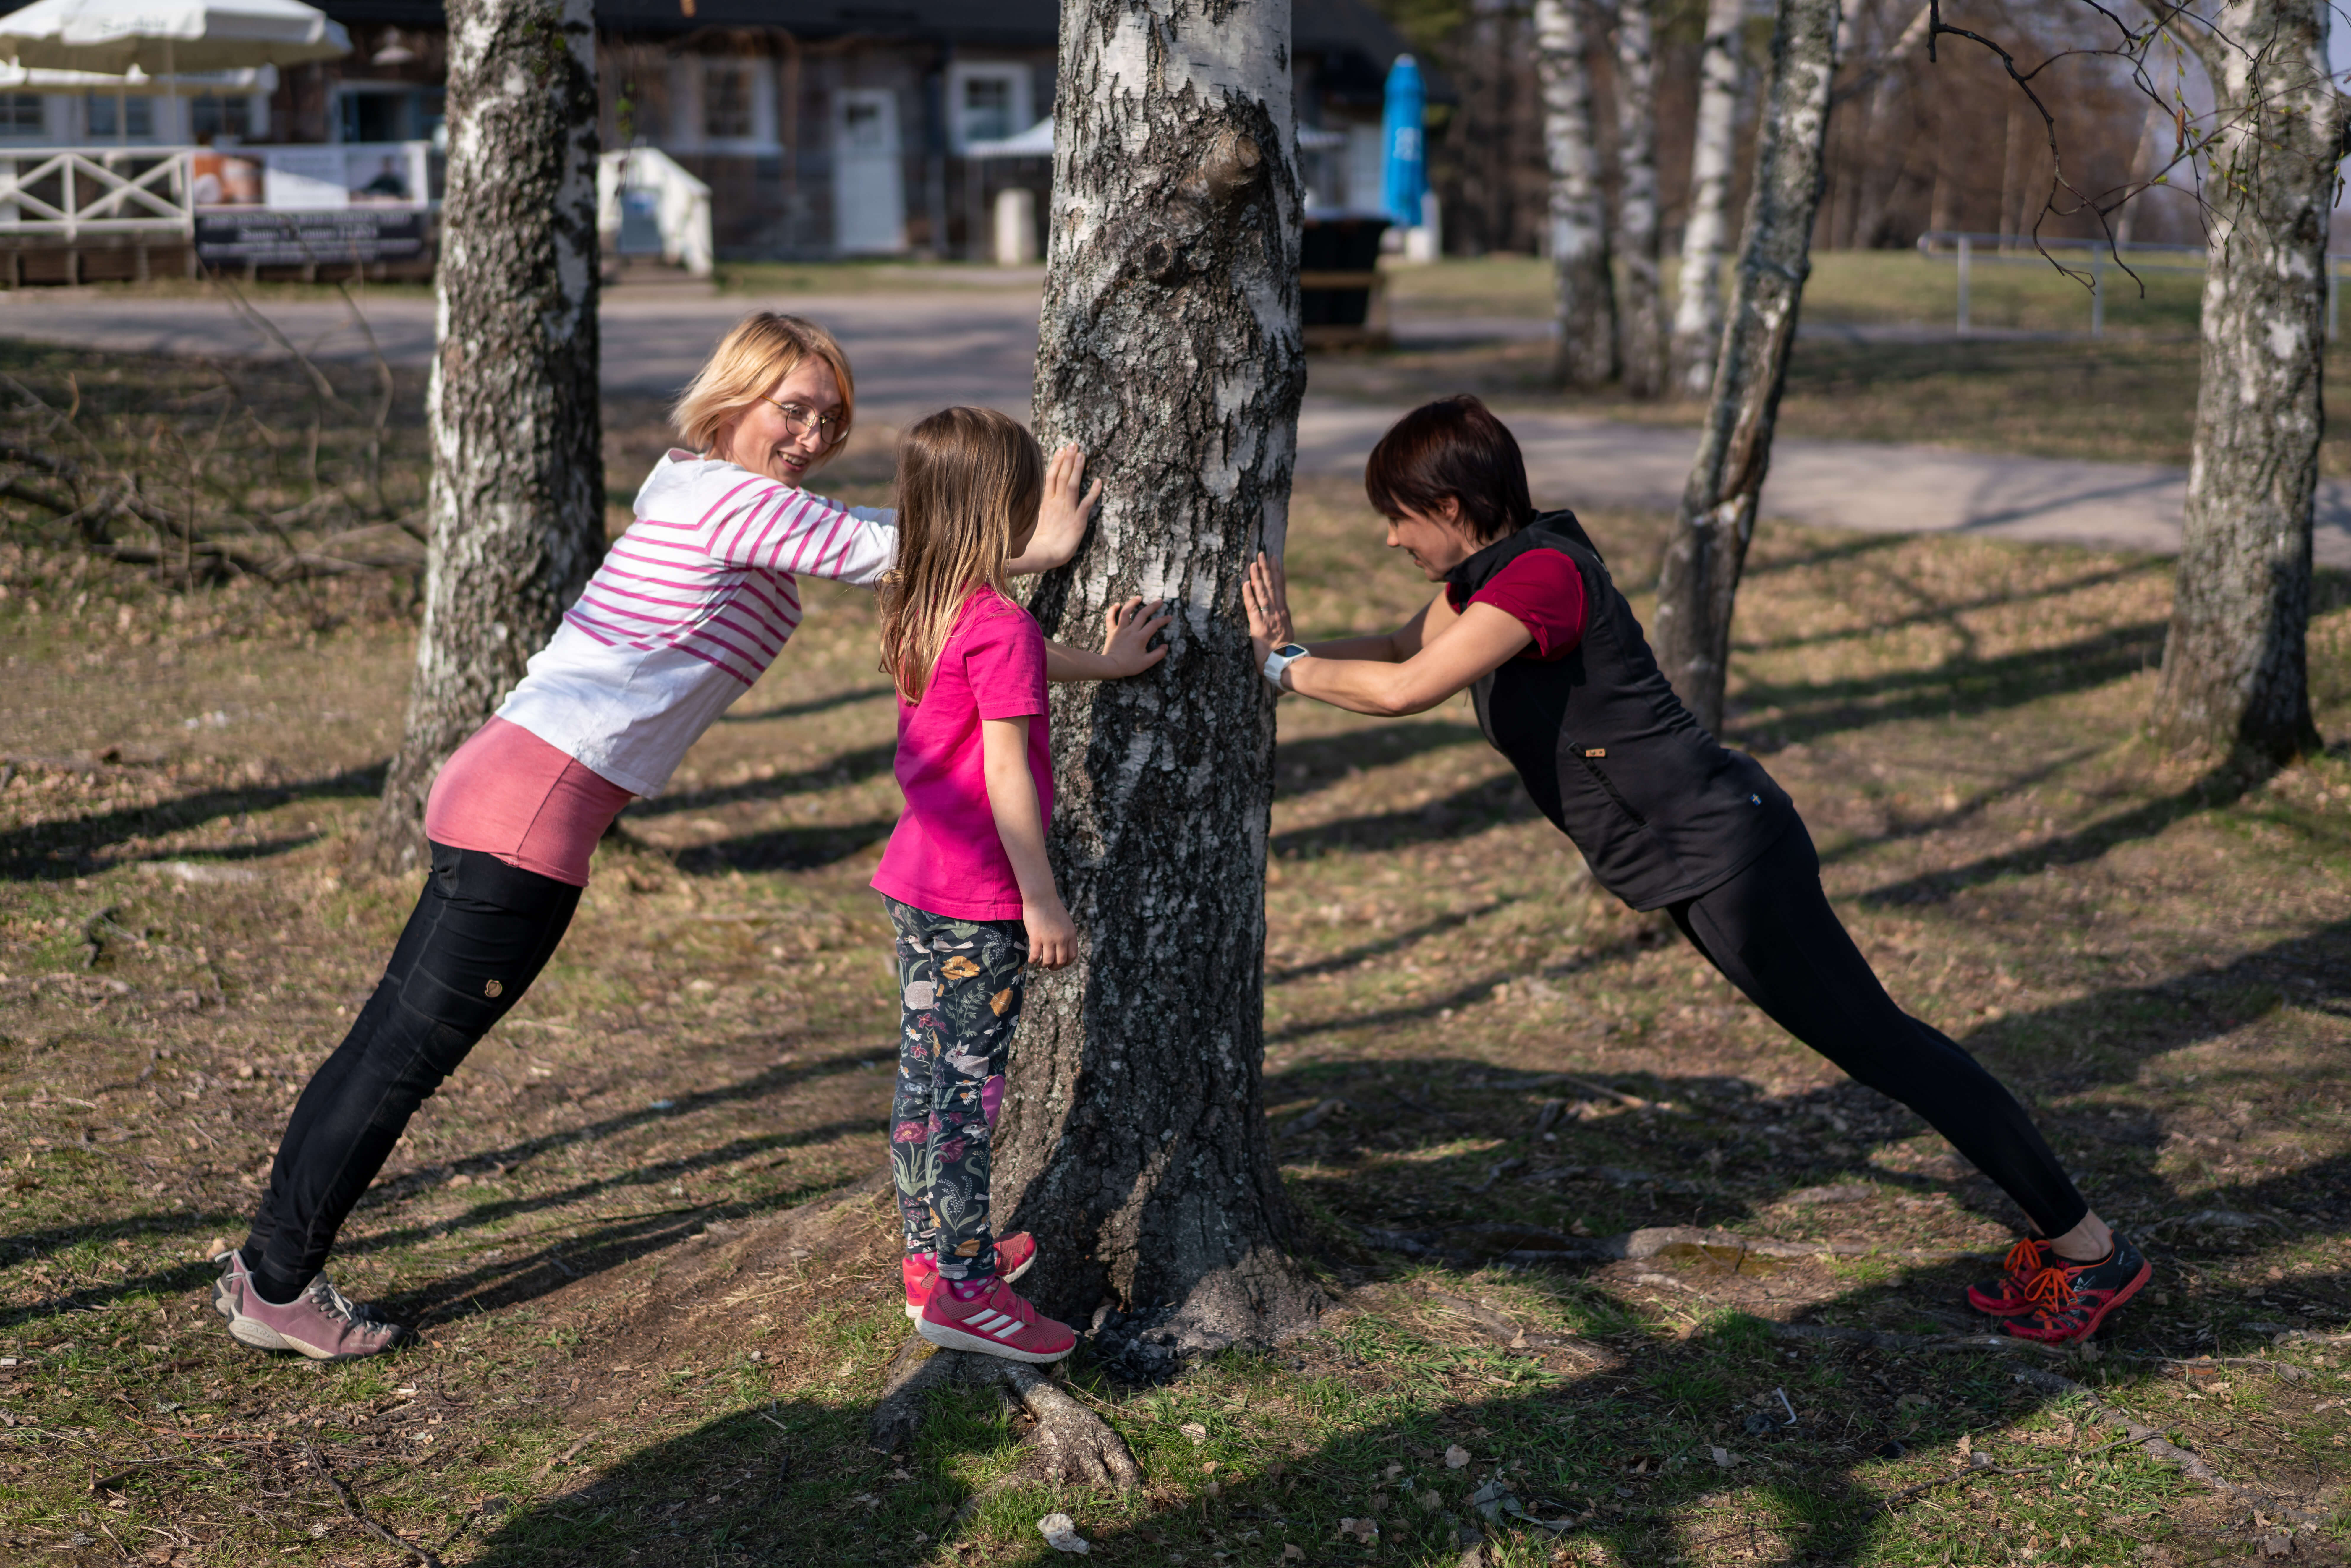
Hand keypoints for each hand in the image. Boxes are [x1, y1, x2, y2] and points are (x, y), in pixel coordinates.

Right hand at [1023, 896, 1076, 969]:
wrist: (1041, 897)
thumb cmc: (1051, 906)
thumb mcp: (1065, 921)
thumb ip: (1066, 933)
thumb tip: (1063, 946)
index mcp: (1071, 933)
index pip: (1073, 955)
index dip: (1067, 963)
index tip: (1060, 964)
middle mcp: (1062, 938)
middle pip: (1061, 961)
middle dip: (1055, 967)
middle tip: (1049, 967)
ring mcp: (1049, 939)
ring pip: (1048, 961)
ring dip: (1044, 965)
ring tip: (1040, 964)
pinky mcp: (1036, 938)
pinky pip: (1035, 955)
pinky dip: (1033, 960)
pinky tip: (1031, 960)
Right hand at [1029, 444, 1102, 569]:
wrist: (1043, 556)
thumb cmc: (1036, 543)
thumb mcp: (1031, 522)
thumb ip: (1032, 508)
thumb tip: (1027, 496)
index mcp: (1045, 503)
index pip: (1051, 477)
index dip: (1056, 463)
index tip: (1061, 449)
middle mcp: (1056, 503)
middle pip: (1061, 477)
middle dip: (1068, 460)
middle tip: (1074, 444)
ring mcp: (1067, 511)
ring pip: (1071, 485)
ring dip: (1077, 469)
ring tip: (1082, 454)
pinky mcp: (1077, 520)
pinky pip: (1086, 504)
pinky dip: (1093, 492)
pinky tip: (1099, 482)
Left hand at [1099, 596, 1171, 676]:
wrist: (1110, 666)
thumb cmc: (1129, 665)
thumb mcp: (1147, 663)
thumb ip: (1158, 654)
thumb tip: (1166, 646)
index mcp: (1141, 637)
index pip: (1154, 625)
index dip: (1163, 620)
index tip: (1169, 617)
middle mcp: (1131, 630)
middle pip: (1143, 614)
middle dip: (1153, 606)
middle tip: (1160, 601)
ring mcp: (1120, 629)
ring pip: (1126, 612)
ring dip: (1132, 603)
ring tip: (1139, 597)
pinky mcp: (1111, 631)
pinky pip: (1110, 618)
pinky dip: (1112, 610)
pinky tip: (1116, 604)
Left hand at [1243, 550, 1292, 667]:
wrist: (1285, 664)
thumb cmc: (1284, 653)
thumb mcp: (1286, 633)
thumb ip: (1283, 621)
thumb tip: (1282, 614)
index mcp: (1283, 613)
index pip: (1281, 588)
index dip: (1278, 573)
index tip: (1276, 559)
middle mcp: (1277, 612)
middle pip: (1272, 586)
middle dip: (1267, 569)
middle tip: (1263, 554)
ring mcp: (1268, 618)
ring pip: (1263, 593)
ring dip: (1258, 577)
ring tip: (1254, 563)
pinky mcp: (1258, 626)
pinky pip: (1252, 607)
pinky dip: (1248, 595)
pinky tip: (1245, 583)